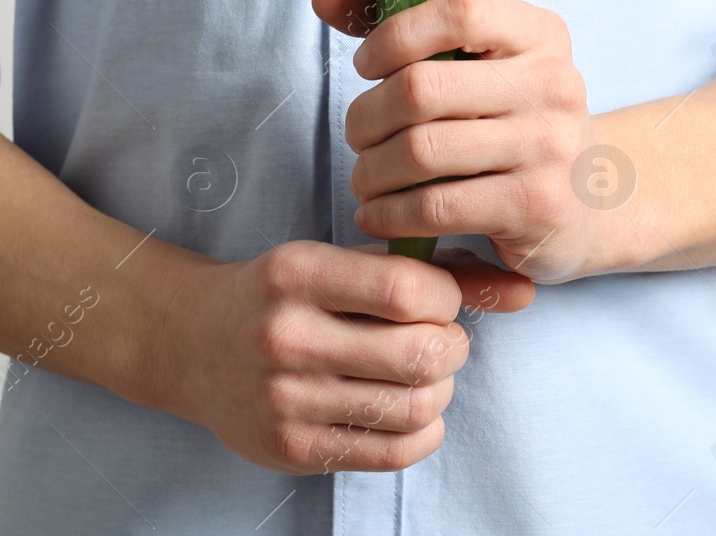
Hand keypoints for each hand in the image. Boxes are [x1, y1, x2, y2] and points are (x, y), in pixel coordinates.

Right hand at [156, 239, 531, 473]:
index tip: (436, 300)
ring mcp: (285, 398)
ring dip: (440, 391)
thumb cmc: (283, 295)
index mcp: (298, 274)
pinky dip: (423, 432)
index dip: (445, 297)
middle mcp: (286, 336)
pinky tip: (409, 410)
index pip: (408, 289)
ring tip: (423, 374)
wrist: (193, 342)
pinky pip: (392, 452)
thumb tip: (523, 289)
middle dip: (451, 347)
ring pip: (414, 407)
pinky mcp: (291, 448)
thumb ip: (431, 270)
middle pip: (419, 354)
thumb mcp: (342, 264)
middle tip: (439, 340)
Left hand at [313, 0, 612, 283]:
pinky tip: (377, 213)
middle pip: (422, 88)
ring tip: (364, 177)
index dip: (396, 34)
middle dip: (366, 116)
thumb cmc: (510, 121)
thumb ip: (400, 23)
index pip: (460, 10)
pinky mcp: (538, 207)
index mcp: (540, 34)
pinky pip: (436, 207)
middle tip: (357, 135)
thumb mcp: (474, 64)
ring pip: (421, 151)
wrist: (591, 202)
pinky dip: (389, 213)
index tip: (367, 65)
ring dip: (371, 170)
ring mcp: (551, 147)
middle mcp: (555, 83)